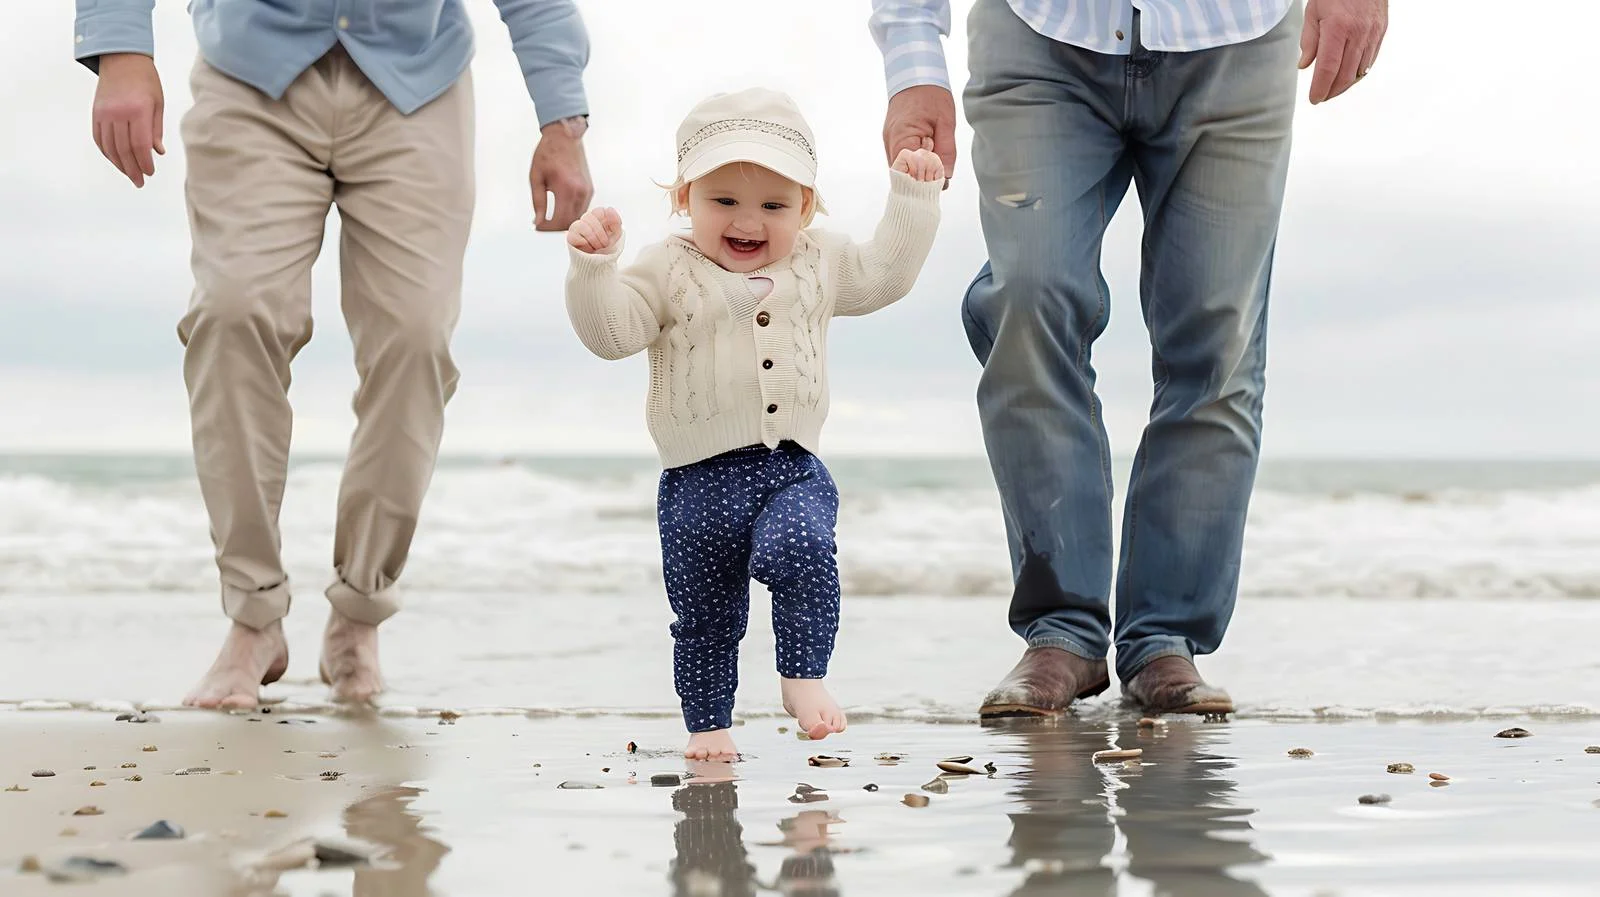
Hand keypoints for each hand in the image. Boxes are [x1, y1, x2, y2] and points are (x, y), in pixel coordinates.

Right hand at [91, 53, 165, 187]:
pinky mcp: (96, 113)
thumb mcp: (158, 103)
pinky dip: (107, 152)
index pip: (140, 145)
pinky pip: (99, 138)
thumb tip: (157, 152)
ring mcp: (104, 113)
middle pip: (123, 149)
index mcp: (138, 111)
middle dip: (132, 169)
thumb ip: (156, 129)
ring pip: (109, 147)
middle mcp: (118, 113)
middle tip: (139, 181)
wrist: (122, 59)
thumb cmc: (145, 80)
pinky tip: (115, 160)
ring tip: (129, 174)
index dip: (144, 162)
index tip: (150, 173)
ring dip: (119, 164)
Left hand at [530, 117, 593, 230]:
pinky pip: (582, 210)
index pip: (559, 221)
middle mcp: (580, 192)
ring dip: (564, 223)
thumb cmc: (548, 153)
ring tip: (549, 219)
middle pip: (570, 224)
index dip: (547, 228)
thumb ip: (538, 202)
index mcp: (566, 188)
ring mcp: (588, 192)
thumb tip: (538, 222)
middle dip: (555, 228)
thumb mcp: (536, 177)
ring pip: (578, 219)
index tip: (537, 227)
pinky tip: (560, 211)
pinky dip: (571, 215)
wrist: (565, 137)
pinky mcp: (590, 190)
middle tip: (542, 224)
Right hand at [567, 206, 621, 253]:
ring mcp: (577, 227)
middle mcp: (586, 220)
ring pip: (582, 225)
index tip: (612, 232)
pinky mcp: (571, 236)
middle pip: (590, 216)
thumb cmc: (606, 247)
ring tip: (597, 247)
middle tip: (604, 244)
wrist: (598, 263)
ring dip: (593, 238)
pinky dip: (585, 243)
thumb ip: (616, 222)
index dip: (607, 221)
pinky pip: (576, 236)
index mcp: (598, 217)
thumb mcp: (616, 235)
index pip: (599, 211)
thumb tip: (609, 208)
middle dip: (600, 233)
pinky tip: (588, 248)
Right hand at [882, 85, 955, 186]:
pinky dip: (913, 163)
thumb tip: (944, 177)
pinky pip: (901, 158)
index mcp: (903, 137)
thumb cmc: (931, 94)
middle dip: (921, 180)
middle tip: (940, 180)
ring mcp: (889, 140)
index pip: (909, 173)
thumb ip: (946, 151)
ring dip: (918, 171)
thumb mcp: (946, 122)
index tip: (939, 186)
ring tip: (935, 166)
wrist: (915, 73)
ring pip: (902, 168)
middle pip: (903, 174)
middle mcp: (891, 142)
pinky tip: (927, 158)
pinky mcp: (891, 138)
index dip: (923, 183)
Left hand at [1299, 0, 1388, 103]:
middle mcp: (1358, 32)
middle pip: (1346, 75)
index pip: (1328, 68)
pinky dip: (1358, 72)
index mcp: (1338, 27)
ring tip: (1332, 89)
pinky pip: (1370, 59)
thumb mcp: (1313, 12)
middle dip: (1332, 91)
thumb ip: (1309, 40)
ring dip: (1345, 84)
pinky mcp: (1381, 31)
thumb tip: (1305, 66)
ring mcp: (1373, 33)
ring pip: (1360, 70)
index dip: (1320, 87)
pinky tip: (1348, 76)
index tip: (1314, 98)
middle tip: (1321, 97)